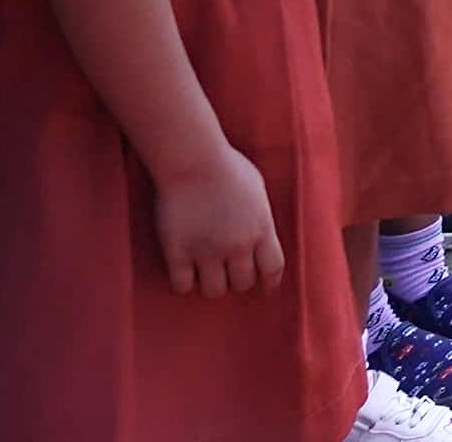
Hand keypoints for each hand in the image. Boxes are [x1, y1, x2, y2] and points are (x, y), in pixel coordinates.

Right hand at [150, 141, 283, 298]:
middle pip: (243, 283)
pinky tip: (183, 272)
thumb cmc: (226, 166)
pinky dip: (183, 283)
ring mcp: (207, 251)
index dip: (270, 282)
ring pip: (214, 291)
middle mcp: (237, 245)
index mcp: (261, 228)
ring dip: (212, 286)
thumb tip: (261, 235)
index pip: (273, 268)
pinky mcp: (178, 252)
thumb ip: (260, 216)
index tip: (265, 288)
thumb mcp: (257, 189)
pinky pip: (182, 286)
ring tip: (206, 275)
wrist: (193, 159)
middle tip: (229, 274)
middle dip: (238, 281)